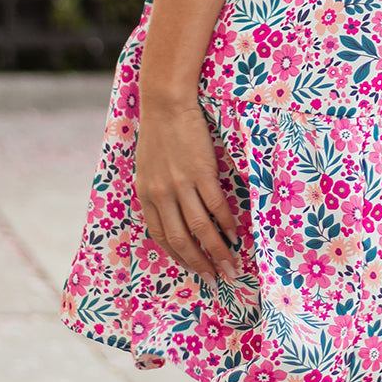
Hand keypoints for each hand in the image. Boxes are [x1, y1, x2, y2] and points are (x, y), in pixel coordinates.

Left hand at [134, 98, 239, 282]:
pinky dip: (227, 223)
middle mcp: (161, 195)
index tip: (195, 268)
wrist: (166, 103)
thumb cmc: (158, 132)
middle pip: (182, 240)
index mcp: (146, 195)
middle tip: (218, 278)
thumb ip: (156, 192)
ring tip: (231, 264)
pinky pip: (215, 206)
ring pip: (201, 229)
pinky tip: (236, 233)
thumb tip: (173, 214)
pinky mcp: (201, 172)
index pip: (161, 236)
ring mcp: (181, 185)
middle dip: (201, 264)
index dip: (179, 257)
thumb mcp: (147, 167)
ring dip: (218, 251)